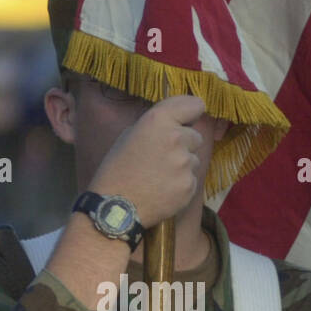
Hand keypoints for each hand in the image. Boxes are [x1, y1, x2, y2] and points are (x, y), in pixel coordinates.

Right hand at [86, 95, 205, 228]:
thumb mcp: (129, 135)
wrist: (115, 206)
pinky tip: (162, 190)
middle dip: (184, 144)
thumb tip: (176, 124)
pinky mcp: (190, 185)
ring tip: (158, 176)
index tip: (186, 119)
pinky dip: (181, 184)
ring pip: (194, 159)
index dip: (191, 112)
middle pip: (195, 136)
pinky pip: (192, 179)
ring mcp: (185, 163)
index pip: (194, 104)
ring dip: (182, 165)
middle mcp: (176, 138)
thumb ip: (156, 126)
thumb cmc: (117, 168)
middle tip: (161, 157)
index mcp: (158, 120)